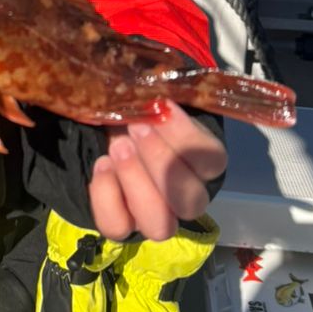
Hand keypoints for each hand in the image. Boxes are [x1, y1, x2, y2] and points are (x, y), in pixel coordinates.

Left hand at [88, 101, 226, 241]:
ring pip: (159, 223)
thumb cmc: (139, 111)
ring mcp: (155, 215)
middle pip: (191, 200)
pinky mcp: (123, 224)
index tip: (162, 105)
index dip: (186, 135)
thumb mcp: (149, 97)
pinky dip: (106, 195)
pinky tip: (101, 165)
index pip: (211, 161)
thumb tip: (147, 85)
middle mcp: (185, 197)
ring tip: (117, 147)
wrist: (111, 131)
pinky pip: (118, 226)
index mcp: (202, 163)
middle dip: (161, 162)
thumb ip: (154, 94)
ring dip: (136, 182)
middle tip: (136, 128)